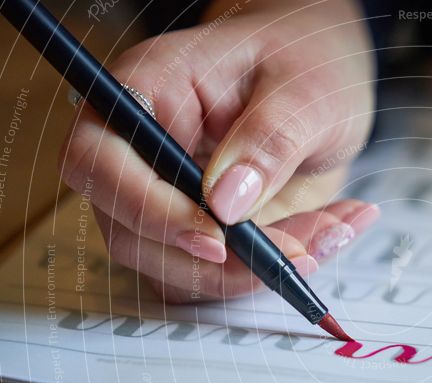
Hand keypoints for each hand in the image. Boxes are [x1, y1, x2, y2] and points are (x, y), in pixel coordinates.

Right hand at [60, 0, 377, 301]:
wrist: (325, 76)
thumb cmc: (304, 58)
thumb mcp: (304, 90)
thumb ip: (268, 140)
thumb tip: (225, 204)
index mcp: (147, 92)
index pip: (99, 162)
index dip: (148, 210)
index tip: (218, 238)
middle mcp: (145, 153)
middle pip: (135, 236)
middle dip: (222, 263)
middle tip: (301, 250)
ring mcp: (170, 199)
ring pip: (181, 269)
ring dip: (258, 271)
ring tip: (332, 229)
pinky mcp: (205, 231)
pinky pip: (223, 275)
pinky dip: (276, 269)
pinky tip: (328, 231)